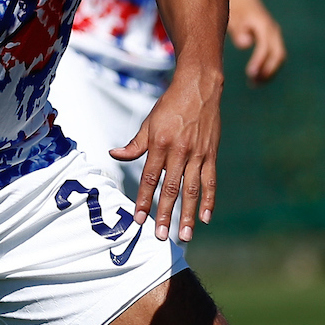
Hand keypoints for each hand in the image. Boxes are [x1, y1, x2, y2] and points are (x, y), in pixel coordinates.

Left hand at [111, 67, 221, 241]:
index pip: (150, 178)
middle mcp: (179, 151)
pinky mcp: (211, 154)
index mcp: (160, 144)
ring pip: (192, 189)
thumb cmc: (170, 105)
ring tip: (184, 235)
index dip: (144, 200)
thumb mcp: (148, 123)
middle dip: (166, 214)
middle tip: (162, 236)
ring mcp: (197, 154)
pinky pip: (210, 181)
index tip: (139, 219)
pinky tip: (205, 217)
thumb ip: (134, 144)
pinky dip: (209, 200)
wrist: (199, 87)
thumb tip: (114, 155)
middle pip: (171, 188)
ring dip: (188, 214)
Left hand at [227, 0, 286, 85]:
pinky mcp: (272, 39)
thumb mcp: (232, 16)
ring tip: (253, 84)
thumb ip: (238, 30)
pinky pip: (275, 56)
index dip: (259, 61)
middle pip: (278, 54)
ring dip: (269, 72)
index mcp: (263, 24)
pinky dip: (268, 68)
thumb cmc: (234, 7)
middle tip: (253, 83)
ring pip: (278, 57)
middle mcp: (272, 30)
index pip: (265, 46)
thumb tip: (245, 44)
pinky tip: (255, 78)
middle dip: (268, 70)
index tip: (250, 74)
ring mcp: (274, 34)